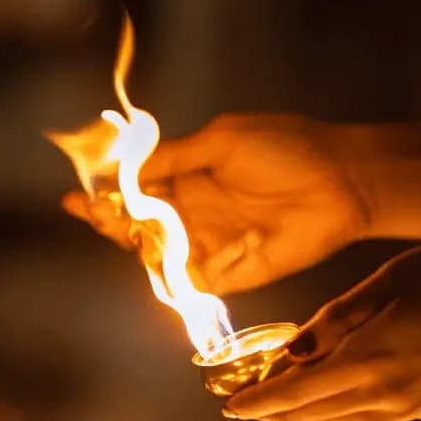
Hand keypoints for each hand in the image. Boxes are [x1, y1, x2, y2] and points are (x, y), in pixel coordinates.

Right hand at [62, 113, 372, 294]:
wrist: (342, 180)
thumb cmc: (288, 149)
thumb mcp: (223, 140)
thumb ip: (176, 156)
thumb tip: (129, 167)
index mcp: (195, 177)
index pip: (142, 191)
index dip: (110, 195)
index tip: (78, 196)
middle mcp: (200, 214)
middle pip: (144, 227)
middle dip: (112, 222)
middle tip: (92, 213)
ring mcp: (215, 245)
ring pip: (163, 256)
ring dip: (136, 248)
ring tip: (118, 231)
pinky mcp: (235, 273)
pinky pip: (193, 281)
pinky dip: (172, 276)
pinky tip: (154, 260)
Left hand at [225, 239, 420, 420]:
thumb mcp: (391, 282)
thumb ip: (338, 318)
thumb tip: (294, 349)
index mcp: (366, 364)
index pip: (291, 395)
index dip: (255, 403)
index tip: (228, 407)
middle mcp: (383, 398)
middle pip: (312, 413)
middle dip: (275, 408)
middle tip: (249, 398)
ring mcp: (412, 409)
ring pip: (341, 418)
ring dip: (309, 410)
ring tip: (287, 396)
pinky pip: (372, 416)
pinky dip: (344, 407)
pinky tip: (342, 393)